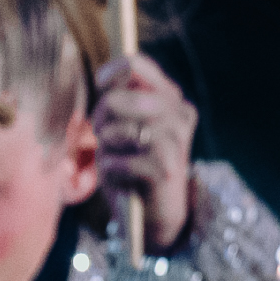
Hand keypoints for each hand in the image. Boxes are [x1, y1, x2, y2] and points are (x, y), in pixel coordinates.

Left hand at [92, 53, 196, 253]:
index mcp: (172, 99)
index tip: (100, 84)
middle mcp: (179, 116)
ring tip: (115, 157)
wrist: (155, 215)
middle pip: (119, 98)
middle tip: (104, 135)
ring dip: (107, 146)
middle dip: (102, 117)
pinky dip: (110, 171)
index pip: (136, 65)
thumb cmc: (133, 163)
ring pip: (118, 130)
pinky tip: (122, 178)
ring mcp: (175, 142)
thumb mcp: (127, 124)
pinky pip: (116, 161)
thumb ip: (120, 98)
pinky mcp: (165, 171)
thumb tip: (107, 78)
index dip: (110, 72)